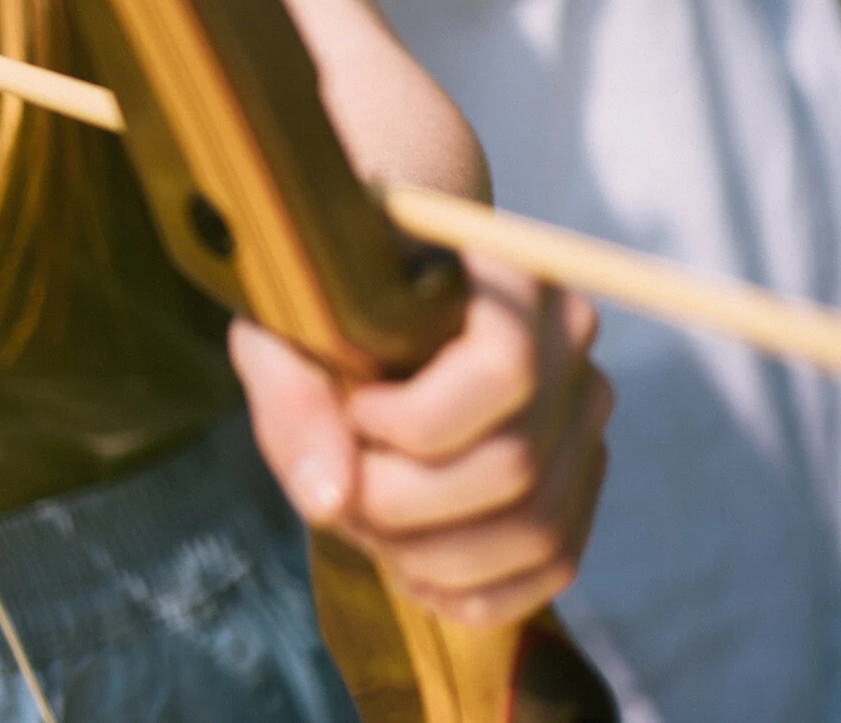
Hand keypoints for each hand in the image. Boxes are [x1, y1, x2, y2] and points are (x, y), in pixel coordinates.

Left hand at [231, 253, 611, 627]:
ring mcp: (582, 409)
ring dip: (431, 555)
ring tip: (363, 523)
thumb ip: (294, 400)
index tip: (352, 411)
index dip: (415, 420)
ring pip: (538, 526)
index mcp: (501, 272)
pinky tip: (410, 572)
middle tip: (340, 488)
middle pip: (516, 465)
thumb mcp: (279, 333)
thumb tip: (329, 500)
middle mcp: (566, 338)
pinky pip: (554, 561)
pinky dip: (477, 591)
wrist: (356, 310)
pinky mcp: (579, 472)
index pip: (504, 369)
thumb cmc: (317, 310)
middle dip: (405, 504)